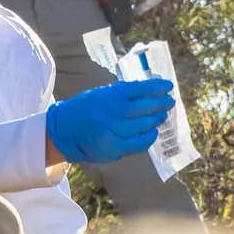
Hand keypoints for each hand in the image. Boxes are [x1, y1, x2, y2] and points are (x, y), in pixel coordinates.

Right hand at [46, 79, 174, 165]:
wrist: (63, 131)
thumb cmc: (84, 110)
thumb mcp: (100, 94)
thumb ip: (121, 94)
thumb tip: (147, 91)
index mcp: (109, 95)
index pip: (139, 89)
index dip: (156, 87)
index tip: (168, 86)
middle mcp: (113, 112)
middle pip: (144, 107)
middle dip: (160, 103)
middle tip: (170, 101)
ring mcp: (114, 131)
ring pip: (143, 124)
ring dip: (156, 119)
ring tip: (163, 115)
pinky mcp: (114, 148)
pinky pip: (138, 143)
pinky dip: (148, 137)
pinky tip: (153, 132)